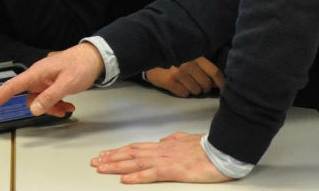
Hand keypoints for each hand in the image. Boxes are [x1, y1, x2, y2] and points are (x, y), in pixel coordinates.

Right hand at [0, 41, 101, 116]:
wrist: (94, 57)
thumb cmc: (80, 65)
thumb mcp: (67, 83)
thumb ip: (50, 97)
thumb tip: (33, 109)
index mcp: (36, 73)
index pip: (11, 87)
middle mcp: (37, 77)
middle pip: (29, 98)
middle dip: (43, 107)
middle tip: (60, 110)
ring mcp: (45, 81)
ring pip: (40, 100)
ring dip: (52, 107)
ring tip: (68, 107)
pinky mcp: (52, 83)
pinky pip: (48, 98)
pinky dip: (57, 104)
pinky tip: (69, 105)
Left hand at [90, 132, 233, 183]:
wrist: (222, 150)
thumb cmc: (207, 147)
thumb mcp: (187, 140)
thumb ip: (174, 140)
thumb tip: (165, 140)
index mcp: (164, 145)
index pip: (136, 148)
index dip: (120, 151)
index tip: (106, 153)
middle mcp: (161, 151)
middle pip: (130, 154)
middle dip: (111, 158)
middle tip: (95, 162)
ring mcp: (165, 160)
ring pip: (135, 162)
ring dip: (117, 165)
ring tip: (102, 168)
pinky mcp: (173, 171)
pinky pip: (150, 174)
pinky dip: (136, 176)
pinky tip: (124, 179)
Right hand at [144, 57, 224, 97]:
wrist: (149, 55)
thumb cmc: (173, 57)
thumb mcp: (189, 55)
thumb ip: (203, 65)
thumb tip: (217, 81)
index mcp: (196, 55)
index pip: (214, 72)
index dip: (221, 82)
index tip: (223, 88)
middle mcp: (188, 64)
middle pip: (206, 84)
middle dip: (204, 87)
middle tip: (199, 84)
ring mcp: (178, 73)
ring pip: (195, 91)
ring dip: (193, 90)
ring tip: (186, 83)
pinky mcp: (169, 81)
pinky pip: (184, 94)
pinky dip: (183, 92)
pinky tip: (178, 85)